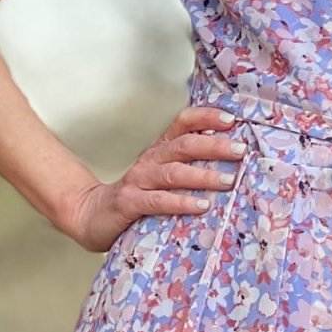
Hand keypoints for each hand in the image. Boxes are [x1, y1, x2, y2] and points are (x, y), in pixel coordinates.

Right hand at [61, 105, 245, 253]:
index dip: (206, 117)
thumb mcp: (161, 176)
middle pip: (184, 146)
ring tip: (228, 181)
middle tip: (240, 151)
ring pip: (174, 173)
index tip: (232, 121)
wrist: (91, 214)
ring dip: (203, 175)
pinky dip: (181, 202)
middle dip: (215, 146)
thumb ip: (188, 166)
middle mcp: (150, 160)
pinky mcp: (130, 203)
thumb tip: (230, 162)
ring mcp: (139, 181)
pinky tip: (202, 205)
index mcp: (160, 150)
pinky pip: (159, 201)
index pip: (183, 123)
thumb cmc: (137, 196)